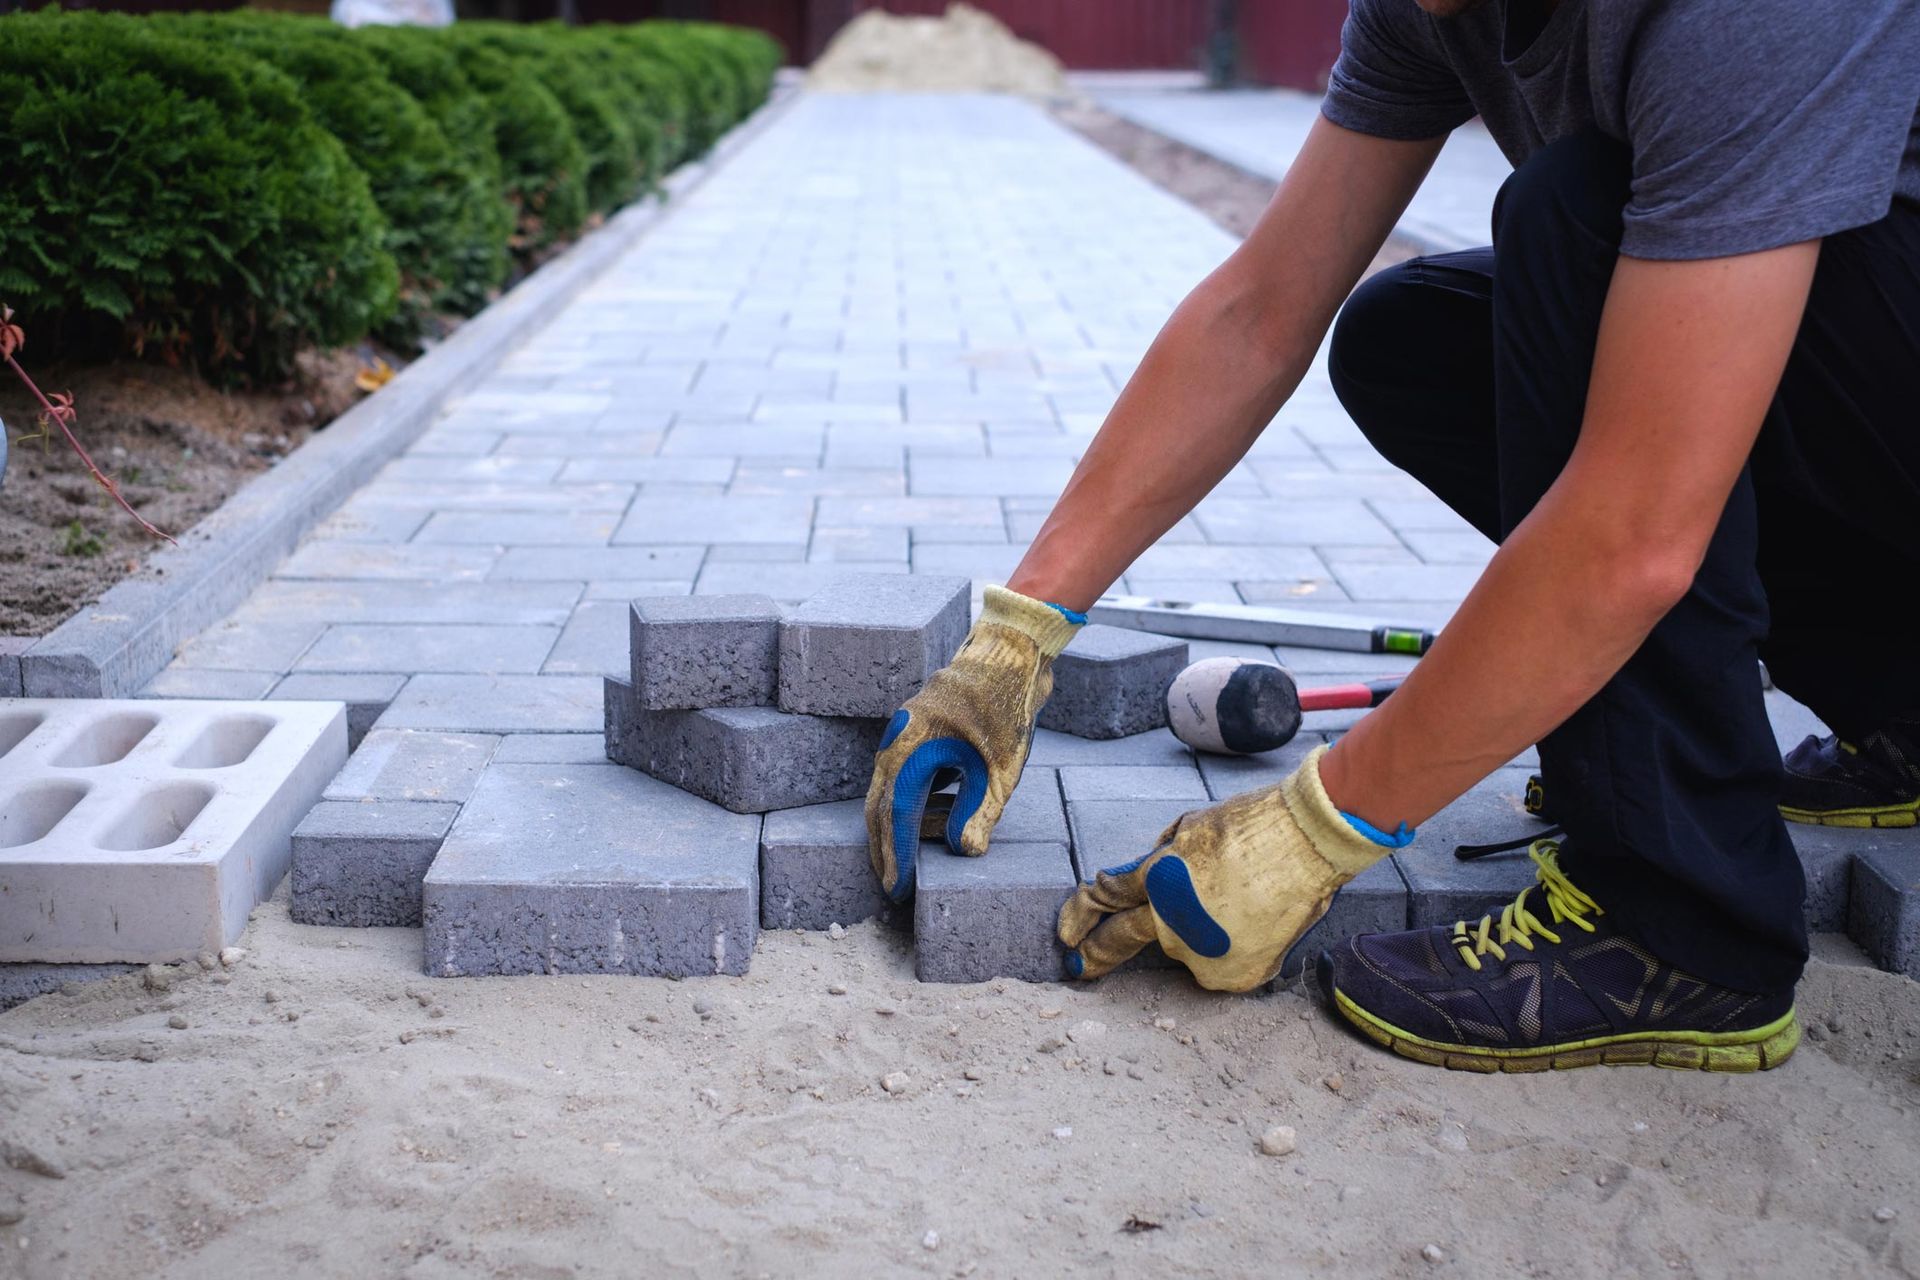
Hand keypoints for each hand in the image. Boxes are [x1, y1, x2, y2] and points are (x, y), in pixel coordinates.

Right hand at [865, 585, 1081, 900]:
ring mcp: (904, 731)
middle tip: (890, 883)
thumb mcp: (1003, 769)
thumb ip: (981, 812)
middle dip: (885, 847)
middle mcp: (899, 739)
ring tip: (912, 857)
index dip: (896, 854)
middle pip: (880, 804)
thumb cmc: (1007, 708)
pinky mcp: (916, 729)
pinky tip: (935, 817)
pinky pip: (903, 772)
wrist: (1010, 653)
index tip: (896, 887)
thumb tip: (965, 852)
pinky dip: (914, 799)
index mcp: (914, 748)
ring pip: (889, 789)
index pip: (897, 813)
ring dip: (901, 824)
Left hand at [1057, 746, 1384, 990]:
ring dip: (1192, 933)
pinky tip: (1250, 921)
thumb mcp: (1190, 829)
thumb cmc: (1254, 826)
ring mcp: (1204, 954)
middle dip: (1094, 953)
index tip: (1068, 931)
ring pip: (1182, 948)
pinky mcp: (1235, 975)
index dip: (1081, 913)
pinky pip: (1216, 964)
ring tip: (1233, 901)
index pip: (1105, 898)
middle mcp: (1173, 923)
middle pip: (1120, 941)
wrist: (1311, 844)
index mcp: (1158, 879)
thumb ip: (1157, 861)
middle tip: (1077, 965)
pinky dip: (1225, 948)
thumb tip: (1139, 880)